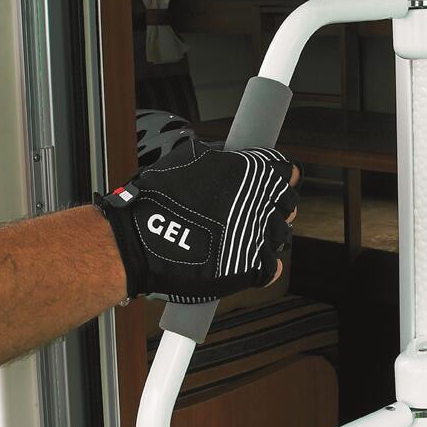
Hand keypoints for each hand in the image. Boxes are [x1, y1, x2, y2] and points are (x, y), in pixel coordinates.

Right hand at [95, 144, 300, 303]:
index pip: (287, 171)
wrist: (139, 240)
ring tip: (241, 236)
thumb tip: (232, 158)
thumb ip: (222, 159)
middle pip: (288, 204)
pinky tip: (243, 259)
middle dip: (275, 206)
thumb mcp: (190, 157)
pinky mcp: (251, 268)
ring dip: (266, 235)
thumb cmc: (158, 198)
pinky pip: (270, 267)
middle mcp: (262, 203)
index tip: (276, 181)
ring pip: (280, 235)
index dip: (280, 176)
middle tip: (254, 211)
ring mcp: (259, 237)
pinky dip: (261, 265)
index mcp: (252, 171)